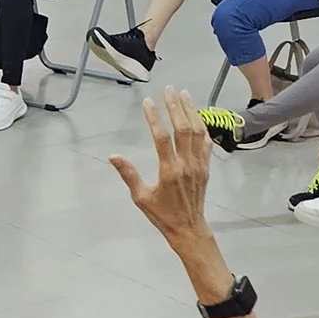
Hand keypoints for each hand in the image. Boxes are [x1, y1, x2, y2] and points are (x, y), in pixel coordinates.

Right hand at [108, 88, 217, 251]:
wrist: (189, 228)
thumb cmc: (162, 215)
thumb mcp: (141, 197)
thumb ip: (128, 174)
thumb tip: (113, 156)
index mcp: (169, 171)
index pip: (162, 138)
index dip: (155, 118)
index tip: (148, 102)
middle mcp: (186, 164)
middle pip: (182, 128)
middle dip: (176, 106)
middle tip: (169, 89)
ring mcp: (199, 164)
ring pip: (197, 132)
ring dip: (191, 111)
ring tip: (184, 94)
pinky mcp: (206, 167)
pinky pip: (206, 142)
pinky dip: (202, 126)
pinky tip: (198, 115)